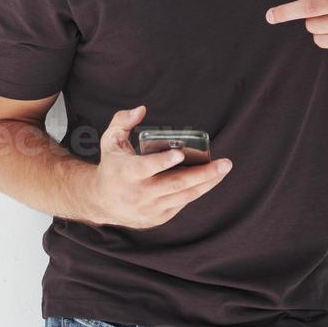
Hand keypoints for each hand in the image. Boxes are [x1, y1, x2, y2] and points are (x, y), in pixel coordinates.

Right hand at [76, 105, 232, 229]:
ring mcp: (150, 208)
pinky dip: (197, 190)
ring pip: (184, 195)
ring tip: (223, 169)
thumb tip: (141, 109)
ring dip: (207, 183)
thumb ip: (122, 121)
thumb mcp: (110, 141)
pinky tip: (210, 179)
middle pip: (175, 184)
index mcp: (125, 173)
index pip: (145, 168)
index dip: (163, 162)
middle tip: (225, 163)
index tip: (180, 153)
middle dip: (203, 174)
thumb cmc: (112, 166)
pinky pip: (182, 202)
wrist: (102, 202)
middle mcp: (139, 193)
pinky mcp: (159, 217)